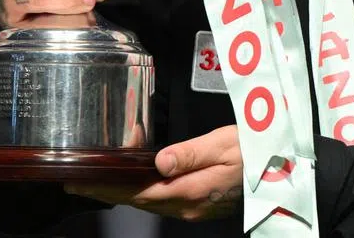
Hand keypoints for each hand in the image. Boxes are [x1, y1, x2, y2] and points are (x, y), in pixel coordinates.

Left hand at [65, 125, 243, 221]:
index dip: (106, 187)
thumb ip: (188, 154)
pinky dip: (140, 190)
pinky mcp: (198, 203)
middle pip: (137, 200)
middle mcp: (187, 205)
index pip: (137, 192)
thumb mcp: (221, 144)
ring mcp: (193, 208)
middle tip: (76, 182)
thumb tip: (158, 162)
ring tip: (95, 182)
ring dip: (120, 192)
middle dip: (106, 191)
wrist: (278, 165)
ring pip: (147, 201)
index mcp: (190, 191)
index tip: (80, 181)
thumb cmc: (252, 149)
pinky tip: (132, 181)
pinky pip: (160, 199)